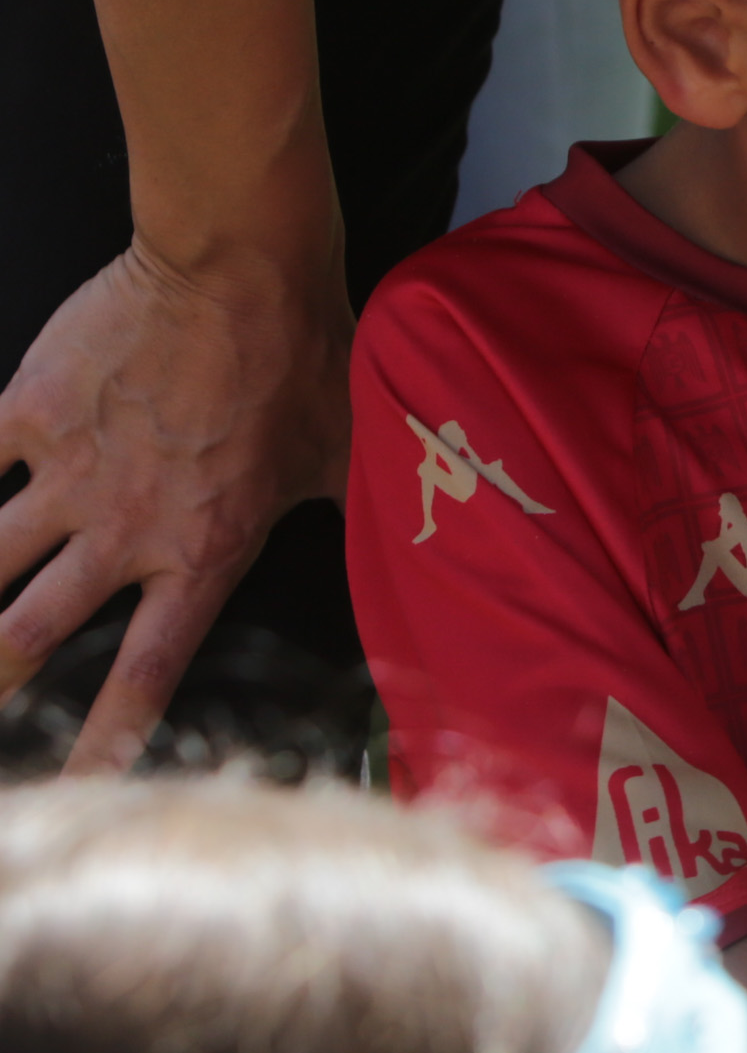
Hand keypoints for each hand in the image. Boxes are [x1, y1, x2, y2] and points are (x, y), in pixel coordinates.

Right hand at [0, 236, 351, 769]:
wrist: (240, 272)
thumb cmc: (308, 361)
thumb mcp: (345, 462)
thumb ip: (349, 516)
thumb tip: (403, 545)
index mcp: (203, 554)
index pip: (150, 669)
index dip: (110, 732)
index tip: (78, 780)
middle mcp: (125, 530)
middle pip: (37, 630)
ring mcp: (69, 472)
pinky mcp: (30, 410)